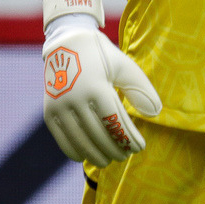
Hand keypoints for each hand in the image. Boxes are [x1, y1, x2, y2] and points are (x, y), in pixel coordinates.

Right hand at [43, 23, 161, 166]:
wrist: (66, 44)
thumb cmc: (102, 56)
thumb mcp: (124, 66)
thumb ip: (140, 89)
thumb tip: (155, 113)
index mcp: (96, 86)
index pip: (114, 121)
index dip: (128, 138)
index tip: (139, 147)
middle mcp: (75, 98)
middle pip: (98, 134)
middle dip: (115, 149)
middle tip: (126, 155)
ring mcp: (60, 106)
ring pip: (81, 140)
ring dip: (96, 155)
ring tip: (109, 160)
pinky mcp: (49, 112)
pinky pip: (62, 139)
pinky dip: (75, 151)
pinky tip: (87, 156)